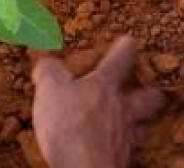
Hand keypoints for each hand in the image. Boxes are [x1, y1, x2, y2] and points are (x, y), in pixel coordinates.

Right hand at [32, 37, 165, 167]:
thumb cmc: (69, 124)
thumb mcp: (49, 88)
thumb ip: (49, 71)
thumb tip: (46, 62)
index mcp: (105, 86)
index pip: (120, 60)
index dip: (124, 48)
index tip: (128, 41)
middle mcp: (122, 109)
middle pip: (148, 97)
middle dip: (150, 92)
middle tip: (147, 89)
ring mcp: (125, 136)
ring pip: (142, 125)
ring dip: (138, 122)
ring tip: (131, 121)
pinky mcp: (120, 159)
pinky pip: (126, 149)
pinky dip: (121, 146)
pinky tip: (111, 146)